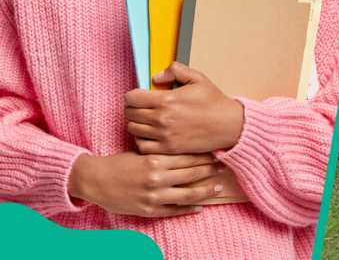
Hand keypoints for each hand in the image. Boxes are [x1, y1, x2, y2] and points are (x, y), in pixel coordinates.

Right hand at [68, 151, 224, 216]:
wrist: (95, 180)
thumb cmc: (119, 163)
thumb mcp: (142, 152)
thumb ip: (163, 152)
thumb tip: (187, 147)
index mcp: (155, 161)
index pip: (188, 158)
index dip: (205, 156)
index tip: (217, 154)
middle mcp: (156, 179)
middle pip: (192, 174)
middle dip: (210, 170)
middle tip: (223, 167)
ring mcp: (153, 196)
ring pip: (188, 195)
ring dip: (205, 191)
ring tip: (217, 187)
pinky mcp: (148, 210)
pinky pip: (174, 211)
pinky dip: (188, 209)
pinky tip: (199, 206)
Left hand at [124, 63, 244, 153]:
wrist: (229, 125)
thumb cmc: (214, 102)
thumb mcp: (198, 78)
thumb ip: (175, 71)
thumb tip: (156, 77)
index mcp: (167, 100)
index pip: (131, 98)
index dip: (133, 95)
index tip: (139, 96)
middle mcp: (162, 118)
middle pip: (129, 113)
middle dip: (133, 108)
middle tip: (142, 107)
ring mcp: (164, 135)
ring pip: (133, 129)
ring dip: (136, 123)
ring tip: (146, 120)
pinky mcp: (168, 148)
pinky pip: (142, 145)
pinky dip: (141, 139)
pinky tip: (150, 134)